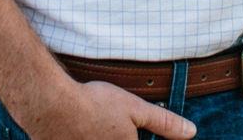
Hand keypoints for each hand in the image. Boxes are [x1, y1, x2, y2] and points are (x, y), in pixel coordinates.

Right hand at [19, 79, 195, 139]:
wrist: (51, 105)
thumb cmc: (94, 104)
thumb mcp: (135, 109)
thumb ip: (164, 123)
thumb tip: (191, 132)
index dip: (140, 139)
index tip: (135, 133)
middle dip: (127, 136)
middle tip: (115, 125)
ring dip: (104, 136)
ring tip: (100, 125)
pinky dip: (87, 138)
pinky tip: (85, 130)